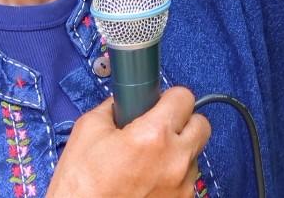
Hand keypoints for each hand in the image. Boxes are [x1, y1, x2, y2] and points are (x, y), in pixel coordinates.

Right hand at [47, 86, 210, 197]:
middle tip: (161, 128)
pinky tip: (149, 181)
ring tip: (149, 161)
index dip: (170, 98)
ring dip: (178, 152)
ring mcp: (182, 187)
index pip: (184, 97)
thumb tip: (126, 101)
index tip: (160, 104)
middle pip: (202, 125)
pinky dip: (174, 177)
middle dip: (183, 122)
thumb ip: (113, 108)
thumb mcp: (87, 130)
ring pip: (194, 155)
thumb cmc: (80, 183)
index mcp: (155, 135)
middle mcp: (176, 160)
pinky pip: (187, 181)